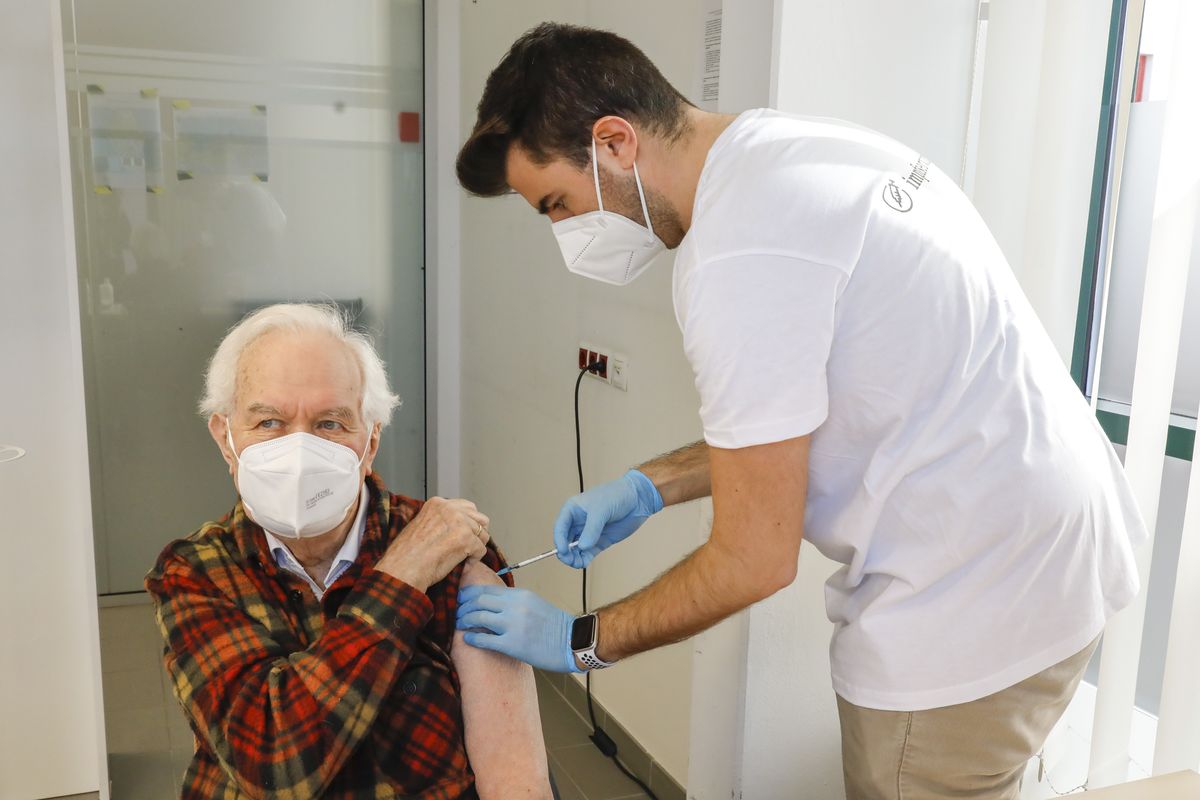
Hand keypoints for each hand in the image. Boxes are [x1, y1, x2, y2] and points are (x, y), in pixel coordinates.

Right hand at [375, 497, 489, 592]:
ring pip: (483, 535)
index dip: (469, 524)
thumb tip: (459, 526)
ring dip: (475, 548)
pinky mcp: (466, 539)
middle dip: (477, 534)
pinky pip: (482, 550)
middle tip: (467, 548)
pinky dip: (473, 561)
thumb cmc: (408, 554)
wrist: (402, 569)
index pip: (467, 507)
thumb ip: (441, 520)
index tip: (462, 536)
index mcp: (438, 503)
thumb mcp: (422, 524)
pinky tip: (462, 566)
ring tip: (462, 558)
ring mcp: (460, 523)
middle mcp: (450, 509)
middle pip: (480, 518)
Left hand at [455, 585, 580, 672]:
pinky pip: (485, 639)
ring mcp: (514, 625)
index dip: (469, 594)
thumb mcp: (534, 603)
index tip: (461, 599)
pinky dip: (472, 637)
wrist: (572, 642)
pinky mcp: (513, 644)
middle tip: (457, 613)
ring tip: (460, 625)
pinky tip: (468, 639)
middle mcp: (515, 606)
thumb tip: (492, 603)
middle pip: (479, 600)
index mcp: (520, 595)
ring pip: (478, 616)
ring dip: (464, 620)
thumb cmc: (554, 626)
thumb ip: (513, 601)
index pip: (487, 589)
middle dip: (463, 606)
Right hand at [553, 470, 662, 568]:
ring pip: (575, 549)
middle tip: (570, 559)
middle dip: (565, 551)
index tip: (563, 551)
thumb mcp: (602, 509)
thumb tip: (583, 547)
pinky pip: (587, 553)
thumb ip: (592, 528)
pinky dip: (584, 559)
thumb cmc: (617, 495)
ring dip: (573, 558)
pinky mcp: (600, 541)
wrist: (638, 498)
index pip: (560, 527)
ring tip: (578, 563)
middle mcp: (578, 522)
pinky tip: (583, 563)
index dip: (559, 540)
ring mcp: (589, 532)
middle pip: (565, 540)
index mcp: (573, 509)